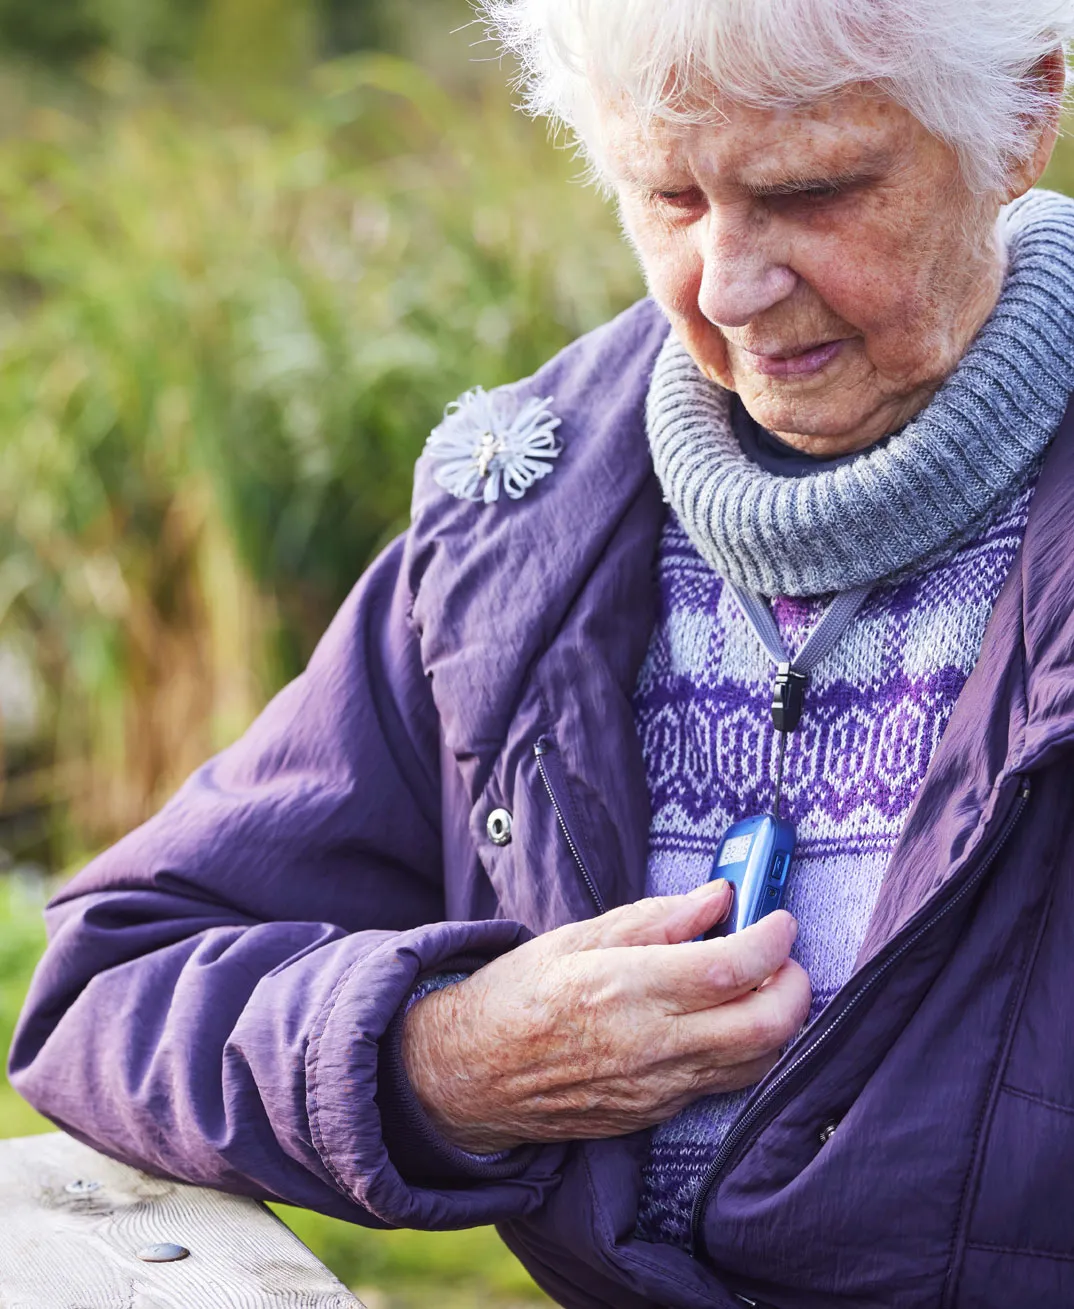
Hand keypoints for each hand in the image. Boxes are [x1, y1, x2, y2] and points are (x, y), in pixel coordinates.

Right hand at [402, 882, 811, 1152]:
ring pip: (757, 1063)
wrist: (468, 1076)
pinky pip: (724, 1085)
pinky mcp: (655, 1115)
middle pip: (765, 1026)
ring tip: (760, 984)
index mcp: (624, 988)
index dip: (771, 940)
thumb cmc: (517, 995)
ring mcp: (656, 1088)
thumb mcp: (576, 937)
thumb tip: (718, 898)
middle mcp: (649, 1045)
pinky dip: (745, 1051)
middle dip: (796, 986)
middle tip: (783, 956)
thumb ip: (655, 919)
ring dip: (778, 1022)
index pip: (730, 968)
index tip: (779, 918)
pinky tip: (727, 1020)